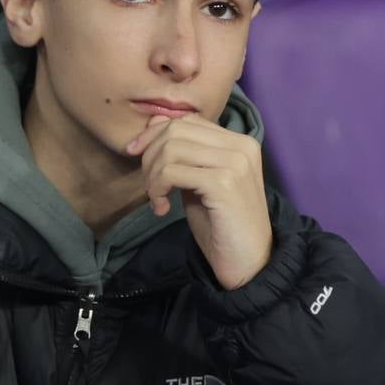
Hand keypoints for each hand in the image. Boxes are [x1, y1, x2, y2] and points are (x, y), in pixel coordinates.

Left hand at [128, 111, 273, 290]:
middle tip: (150, 186)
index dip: (155, 133)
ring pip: (171, 149)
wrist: (249, 263)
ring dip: (153, 176)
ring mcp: (234, 163)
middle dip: (150, 156)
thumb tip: (154, 121)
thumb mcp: (197, 181)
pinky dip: (158, 189)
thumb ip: (183, 153)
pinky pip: (172, 172)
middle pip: (176, 130)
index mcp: (239, 142)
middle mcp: (241, 146)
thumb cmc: (222, 224)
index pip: (187, 120)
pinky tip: (163, 208)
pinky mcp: (224, 183)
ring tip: (158, 199)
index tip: (135, 154)